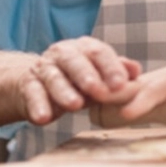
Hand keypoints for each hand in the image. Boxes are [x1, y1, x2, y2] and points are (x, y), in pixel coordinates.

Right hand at [18, 37, 140, 124]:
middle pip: (75, 61)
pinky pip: (33, 95)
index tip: (122, 84)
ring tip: (74, 105)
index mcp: (85, 47)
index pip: (99, 53)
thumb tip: (137, 72)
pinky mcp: (28, 86)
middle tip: (99, 91)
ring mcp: (44, 68)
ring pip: (54, 78)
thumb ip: (119, 73)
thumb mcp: (100, 76)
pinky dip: (38, 106)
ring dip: (64, 92)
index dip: (111, 68)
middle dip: (87, 75)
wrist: (39, 84)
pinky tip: (43, 119)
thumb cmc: (79, 80)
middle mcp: (63, 53)